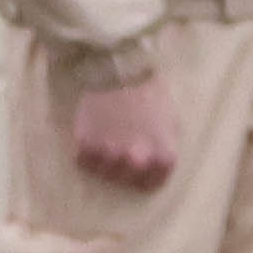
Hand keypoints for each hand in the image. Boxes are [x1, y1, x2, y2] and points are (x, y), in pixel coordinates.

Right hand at [68, 74, 181, 188]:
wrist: (117, 68)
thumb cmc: (149, 91)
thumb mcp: (170, 120)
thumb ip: (163, 145)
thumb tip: (154, 161)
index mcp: (162, 155)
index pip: (152, 184)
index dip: (145, 176)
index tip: (139, 168)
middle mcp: (138, 160)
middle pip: (126, 180)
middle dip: (124, 168)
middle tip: (119, 150)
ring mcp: (110, 154)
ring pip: (103, 172)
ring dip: (103, 159)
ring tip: (103, 138)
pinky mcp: (86, 144)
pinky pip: (82, 160)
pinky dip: (84, 151)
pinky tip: (90, 133)